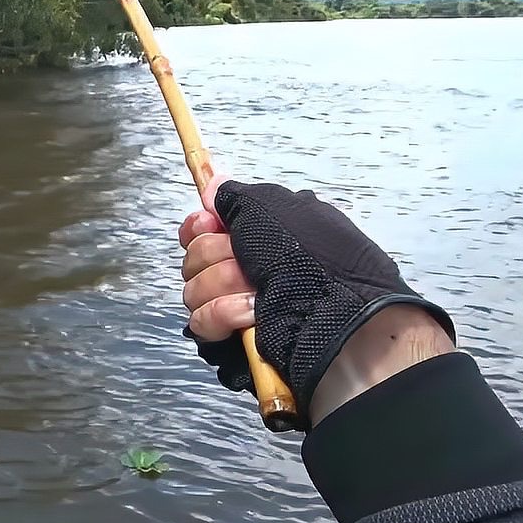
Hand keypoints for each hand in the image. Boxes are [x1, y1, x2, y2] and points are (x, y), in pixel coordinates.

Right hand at [178, 176, 455, 425]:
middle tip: (243, 261)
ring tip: (254, 292)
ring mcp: (235, 302)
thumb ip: (234, 196)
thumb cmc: (306, 254)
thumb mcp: (274, 206)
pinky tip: (249, 315)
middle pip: (195, 255)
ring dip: (220, 285)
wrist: (328, 312)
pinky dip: (222, 314)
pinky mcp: (229, 334)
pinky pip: (200, 320)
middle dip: (214, 254)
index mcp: (258, 235)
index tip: (209, 225)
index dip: (200, 225)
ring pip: (193, 288)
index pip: (203, 227)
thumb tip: (211, 188)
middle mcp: (245, 266)